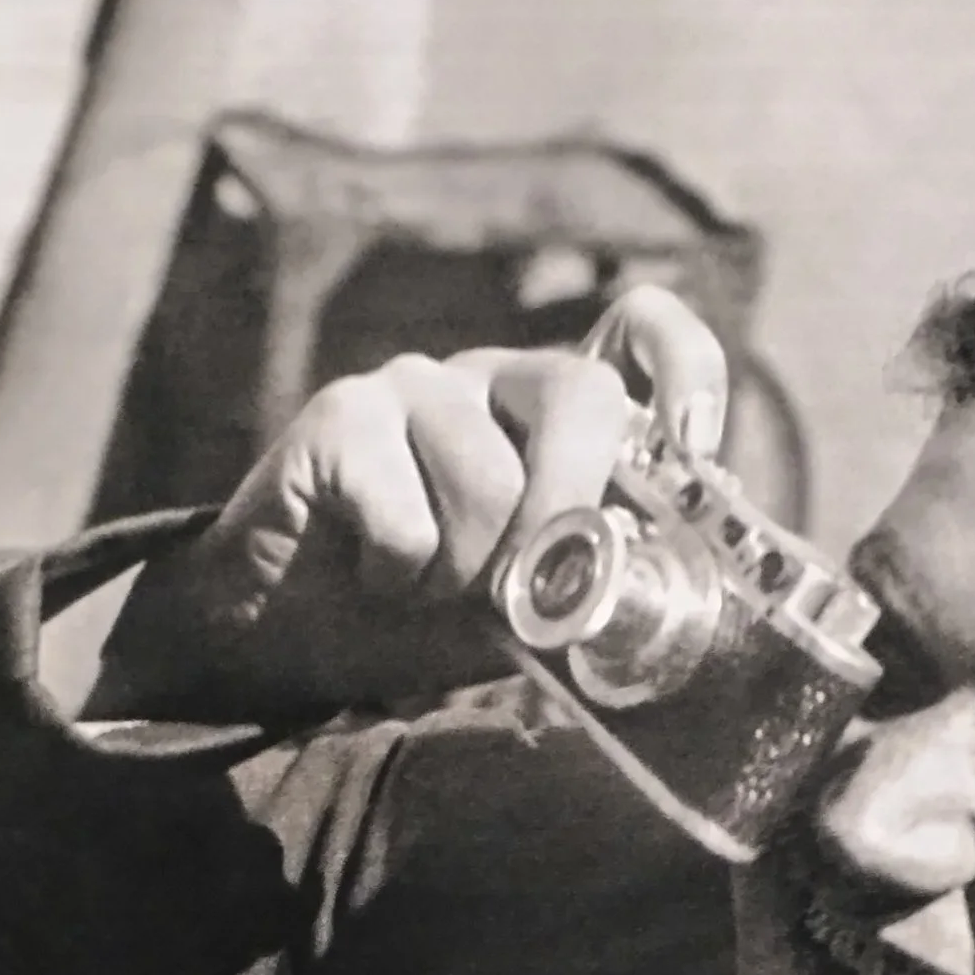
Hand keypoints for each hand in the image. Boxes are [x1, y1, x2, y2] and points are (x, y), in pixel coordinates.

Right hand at [94, 285, 732, 722]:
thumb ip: (593, 582)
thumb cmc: (413, 618)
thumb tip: (665, 582)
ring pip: (490, 477)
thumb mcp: (527, 611)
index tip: (695, 447)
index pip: (639, 331)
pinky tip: (369, 575)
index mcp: (550, 413)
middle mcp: (489, 376)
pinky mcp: (338, 416)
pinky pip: (404, 512)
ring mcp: (412, 385)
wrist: (279, 642)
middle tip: (524, 594)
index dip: (683, 367)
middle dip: (569, 515)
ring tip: (423, 590)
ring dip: (464, 574)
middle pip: (583, 394)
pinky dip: (396, 573)